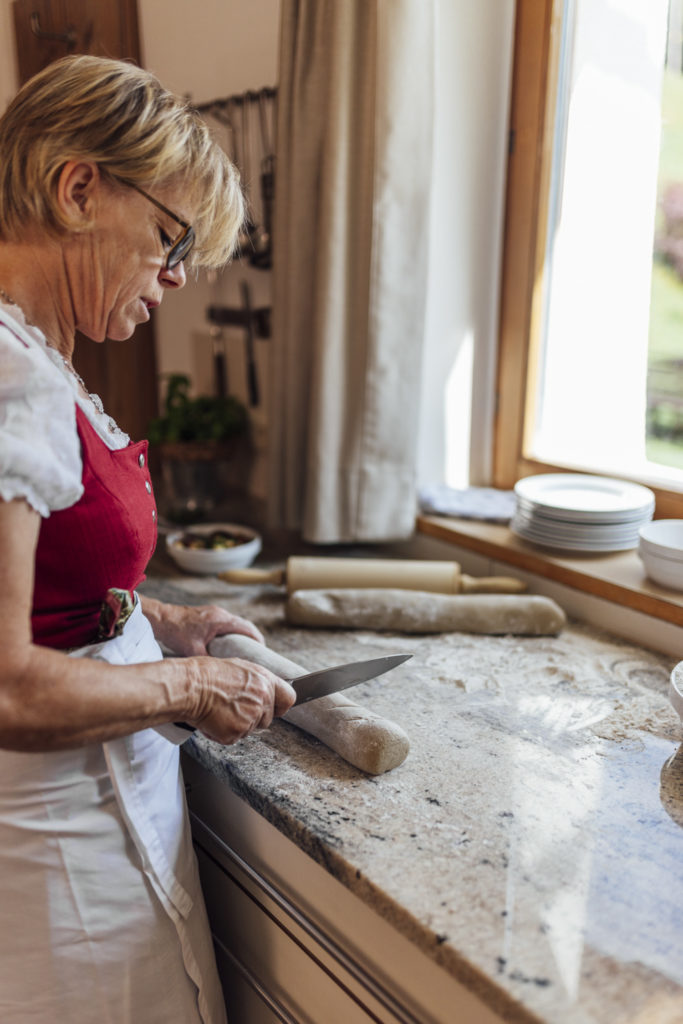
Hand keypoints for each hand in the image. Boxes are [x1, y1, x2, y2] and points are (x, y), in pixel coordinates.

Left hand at [140, 596, 264, 654]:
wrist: (161, 618)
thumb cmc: (176, 632)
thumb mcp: (194, 650)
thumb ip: (208, 661)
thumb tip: (220, 673)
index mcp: (221, 620)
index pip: (247, 628)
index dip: (257, 640)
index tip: (263, 652)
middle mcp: (221, 614)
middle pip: (244, 625)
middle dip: (252, 639)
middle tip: (256, 654)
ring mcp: (215, 613)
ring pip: (236, 624)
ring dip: (242, 635)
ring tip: (245, 651)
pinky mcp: (209, 615)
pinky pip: (227, 623)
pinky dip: (232, 632)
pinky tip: (229, 644)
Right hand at [187, 656, 295, 742]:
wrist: (190, 687)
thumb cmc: (209, 675)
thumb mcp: (240, 668)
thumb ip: (257, 682)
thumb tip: (265, 690)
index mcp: (264, 681)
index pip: (289, 698)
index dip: (280, 705)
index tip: (275, 709)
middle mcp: (262, 699)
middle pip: (267, 719)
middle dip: (252, 717)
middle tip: (232, 707)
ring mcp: (251, 718)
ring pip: (250, 730)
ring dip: (236, 725)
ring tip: (220, 709)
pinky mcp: (236, 732)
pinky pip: (233, 738)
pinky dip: (222, 733)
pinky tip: (213, 718)